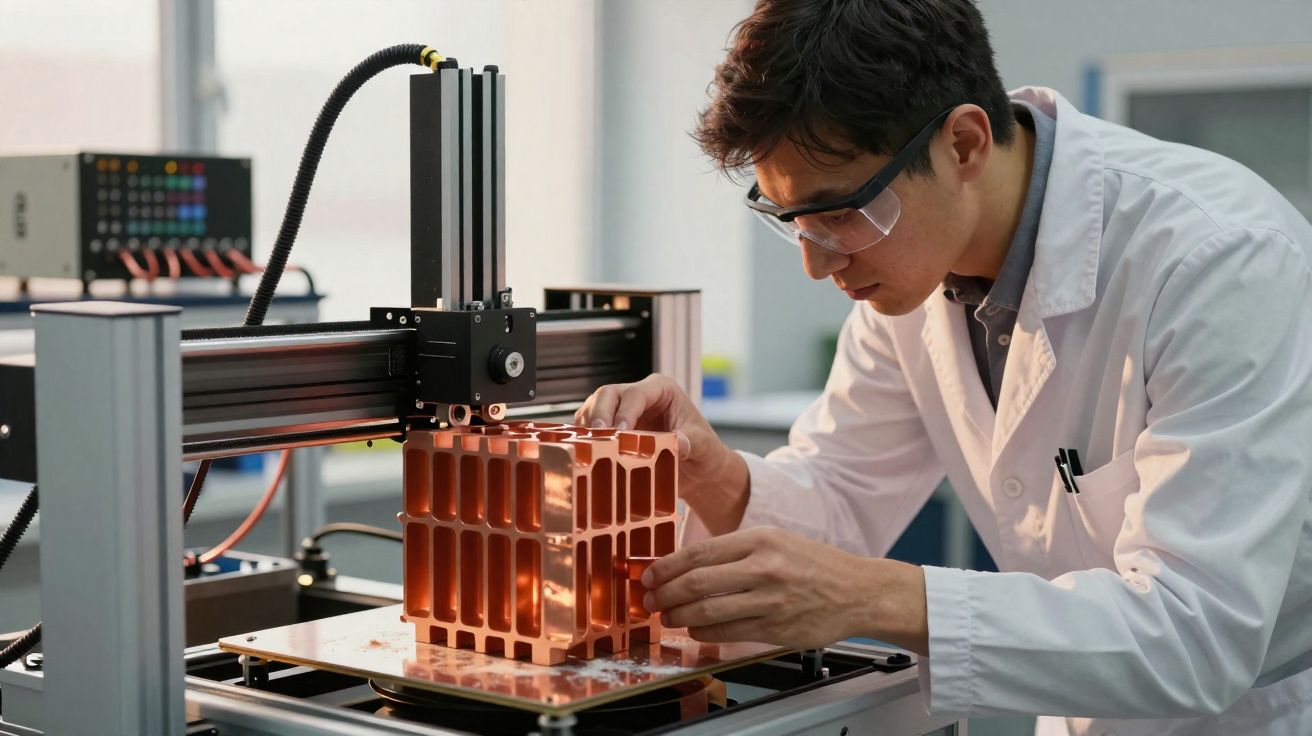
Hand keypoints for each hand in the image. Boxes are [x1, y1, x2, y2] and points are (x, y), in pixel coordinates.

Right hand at [574, 374, 748, 532]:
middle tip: (595, 438)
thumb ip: (691, 442)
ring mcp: (622, 411)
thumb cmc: (704, 452)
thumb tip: (676, 443)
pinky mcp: (612, 429)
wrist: (699, 470)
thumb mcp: (703, 446)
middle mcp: (639, 395)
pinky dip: (585, 438)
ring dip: (588, 426)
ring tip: (588, 446)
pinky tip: (586, 452)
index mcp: (662, 389)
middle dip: (599, 414)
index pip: (636, 394)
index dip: (625, 411)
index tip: (619, 432)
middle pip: (608, 394)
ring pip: (594, 408)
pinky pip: (591, 427)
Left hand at [642, 526, 928, 653]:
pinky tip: (695, 631)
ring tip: (668, 617)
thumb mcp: (776, 541)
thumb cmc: (815, 565)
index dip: (667, 566)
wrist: (858, 591)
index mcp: (760, 539)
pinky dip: (703, 634)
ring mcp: (769, 599)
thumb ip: (735, 551)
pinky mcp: (775, 627)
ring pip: (708, 611)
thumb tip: (688, 564)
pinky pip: (727, 633)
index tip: (649, 575)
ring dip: (679, 617)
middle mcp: (763, 567)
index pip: (700, 552)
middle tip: (651, 599)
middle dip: (665, 593)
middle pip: (697, 582)